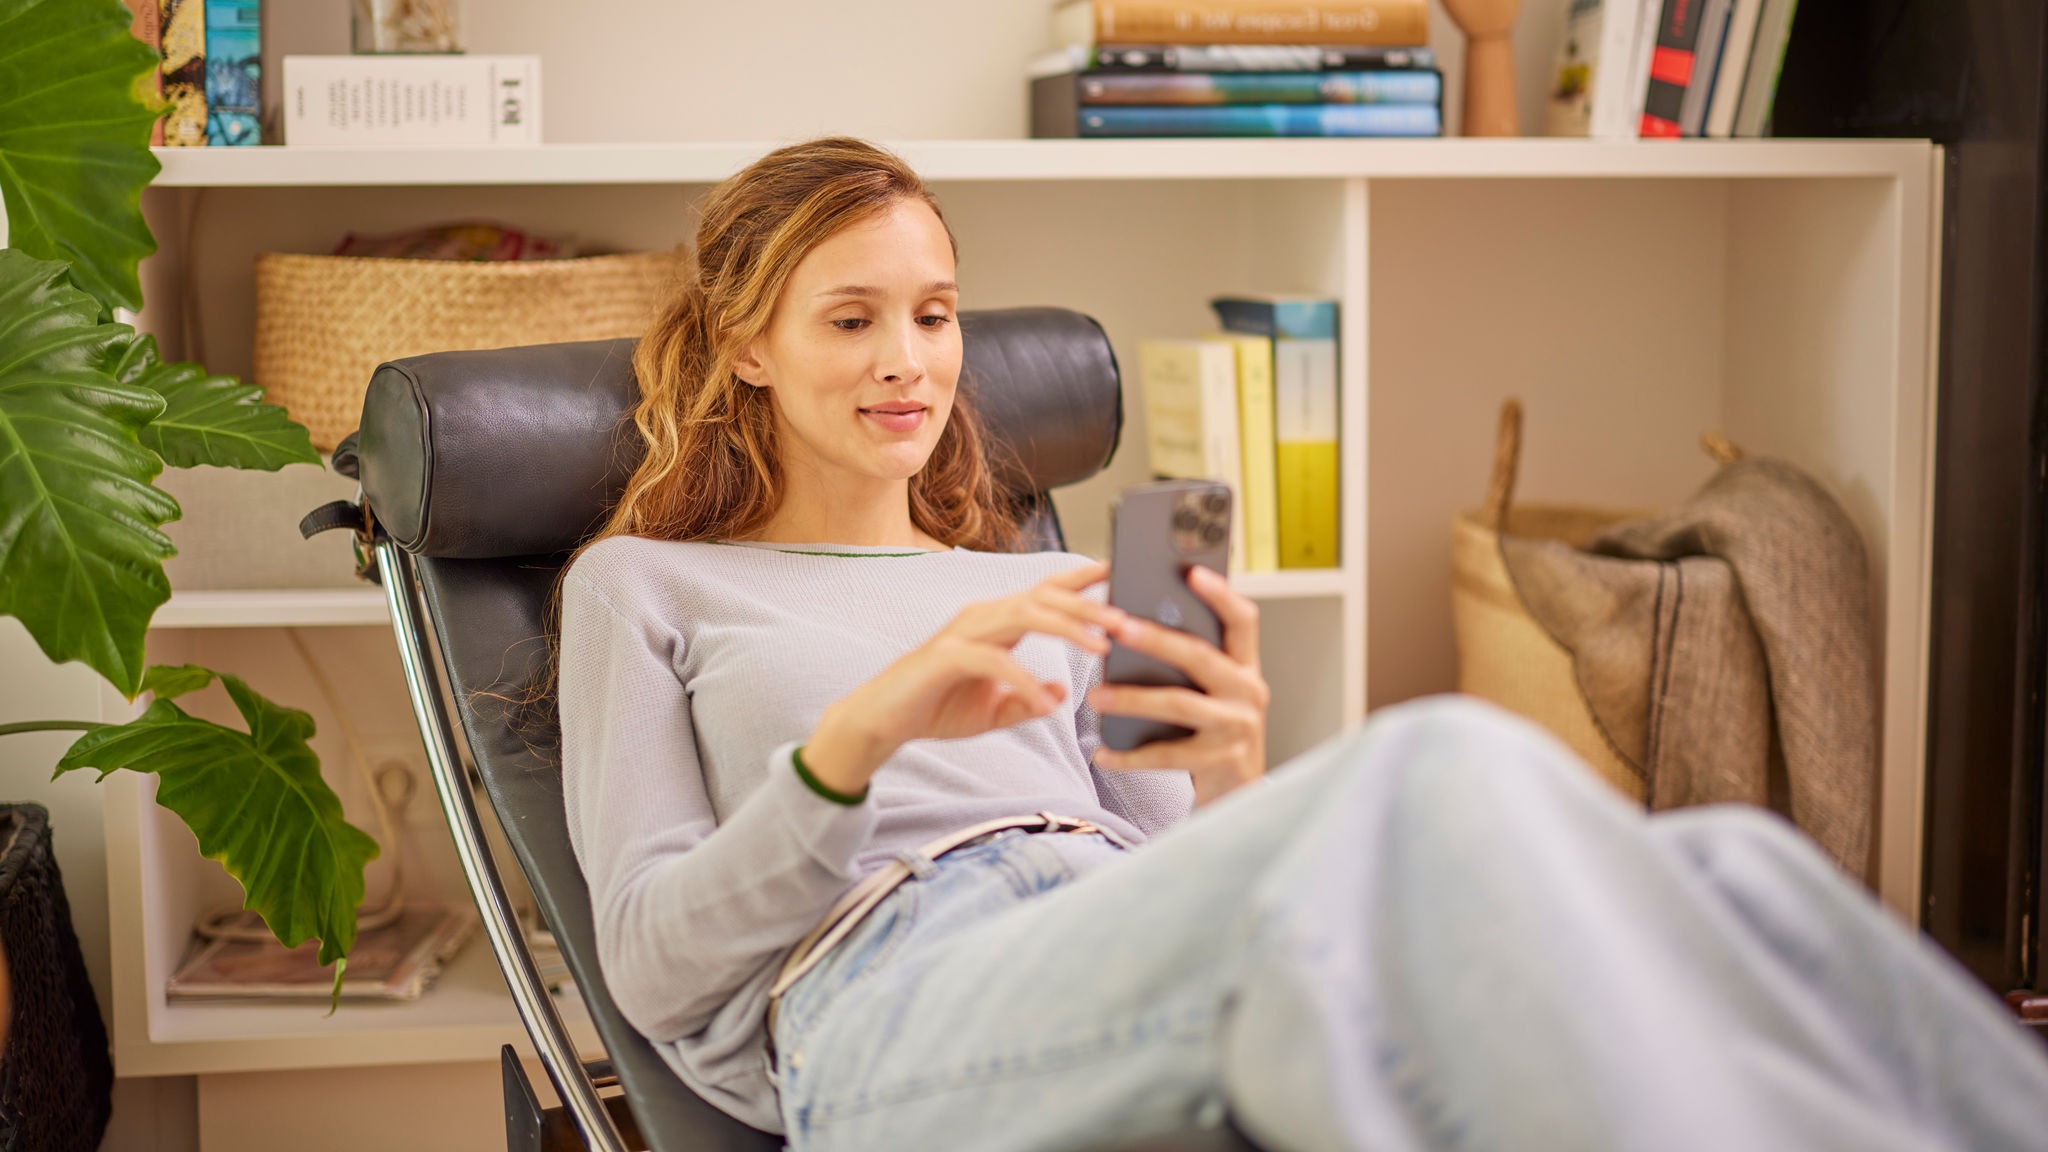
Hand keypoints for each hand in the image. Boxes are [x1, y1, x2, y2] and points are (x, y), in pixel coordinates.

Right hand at [803, 562, 1124, 794]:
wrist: (882, 722)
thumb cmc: (936, 707)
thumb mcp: (994, 710)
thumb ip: (1028, 698)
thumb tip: (1061, 691)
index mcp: (998, 623)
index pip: (1046, 592)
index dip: (1082, 579)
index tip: (1118, 570)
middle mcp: (983, 618)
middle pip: (1043, 597)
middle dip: (1087, 604)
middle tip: (1126, 617)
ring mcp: (963, 633)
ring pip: (1023, 615)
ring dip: (1066, 627)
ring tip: (1100, 646)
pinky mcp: (945, 657)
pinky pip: (994, 661)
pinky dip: (1023, 680)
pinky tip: (1045, 703)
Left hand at [1089, 564, 1268, 805]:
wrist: (1238, 797)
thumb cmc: (1212, 735)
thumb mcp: (1210, 694)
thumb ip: (1188, 665)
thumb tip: (1133, 626)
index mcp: (1245, 668)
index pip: (1243, 620)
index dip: (1221, 594)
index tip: (1191, 571)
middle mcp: (1249, 693)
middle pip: (1200, 656)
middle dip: (1156, 639)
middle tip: (1116, 627)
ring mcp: (1238, 728)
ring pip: (1179, 704)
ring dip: (1133, 698)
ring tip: (1095, 695)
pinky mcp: (1222, 762)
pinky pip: (1168, 755)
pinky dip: (1130, 755)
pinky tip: (1102, 752)